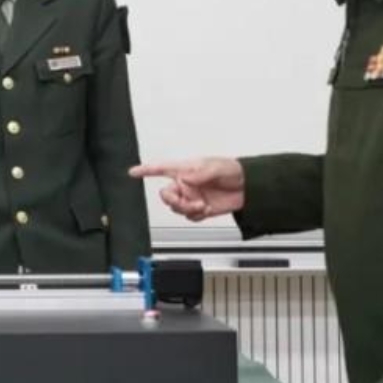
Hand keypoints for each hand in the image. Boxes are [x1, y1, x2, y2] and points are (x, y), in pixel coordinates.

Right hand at [129, 157, 245, 221]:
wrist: (249, 187)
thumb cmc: (233, 170)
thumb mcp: (216, 166)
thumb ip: (200, 173)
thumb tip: (186, 178)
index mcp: (186, 169)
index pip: (161, 169)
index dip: (145, 170)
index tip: (133, 172)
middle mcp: (186, 184)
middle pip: (166, 195)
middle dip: (174, 200)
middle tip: (186, 201)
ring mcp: (192, 197)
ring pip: (177, 208)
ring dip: (187, 208)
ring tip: (201, 205)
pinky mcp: (200, 209)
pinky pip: (189, 216)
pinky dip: (196, 215)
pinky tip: (205, 209)